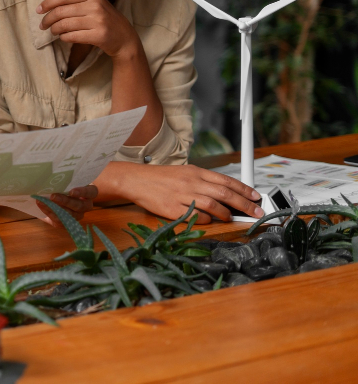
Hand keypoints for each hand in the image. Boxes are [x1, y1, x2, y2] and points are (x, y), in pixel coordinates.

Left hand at [37, 0, 137, 57]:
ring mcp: (98, 21)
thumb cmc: (103, 19)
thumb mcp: (93, 4)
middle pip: (61, 11)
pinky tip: (64, 37)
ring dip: (54, 29)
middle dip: (47, 19)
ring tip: (53, 31)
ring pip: (64, 24)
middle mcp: (95, 6)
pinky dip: (64, 37)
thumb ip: (75, 1)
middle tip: (43, 25)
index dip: (47, 3)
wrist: (124, 37)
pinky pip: (72, 36)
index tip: (38, 10)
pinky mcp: (99, 35)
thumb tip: (47, 5)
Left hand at [37, 185, 98, 226]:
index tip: (72, 191)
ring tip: (43, 202)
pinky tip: (42, 206)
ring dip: (55, 209)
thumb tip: (50, 177)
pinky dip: (50, 213)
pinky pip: (60, 221)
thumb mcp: (67, 180)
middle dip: (65, 201)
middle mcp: (86, 205)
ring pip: (70, 215)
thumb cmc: (64, 184)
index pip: (91, 192)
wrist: (55, 196)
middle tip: (53, 196)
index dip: (83, 192)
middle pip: (80, 206)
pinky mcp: (68, 222)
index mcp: (89, 193)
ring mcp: (78, 215)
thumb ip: (64, 179)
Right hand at [99, 163, 263, 223]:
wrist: (136, 180)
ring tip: (230, 218)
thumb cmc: (161, 177)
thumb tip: (225, 193)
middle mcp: (192, 182)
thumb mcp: (184, 172)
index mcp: (196, 172)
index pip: (226, 180)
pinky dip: (206, 220)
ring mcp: (183, 196)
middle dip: (244, 205)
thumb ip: (204, 181)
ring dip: (226, 214)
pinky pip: (196, 216)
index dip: (244, 190)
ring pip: (213, 205)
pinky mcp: (173, 209)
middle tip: (256, 213)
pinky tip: (209, 221)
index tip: (256, 198)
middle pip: (225, 194)